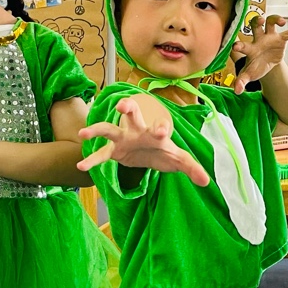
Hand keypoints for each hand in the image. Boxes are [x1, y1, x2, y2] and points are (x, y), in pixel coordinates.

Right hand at [77, 97, 209, 185]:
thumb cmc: (164, 151)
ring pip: (110, 130)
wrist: (150, 153)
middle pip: (133, 116)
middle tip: (123, 105)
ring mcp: (124, 139)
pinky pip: (102, 154)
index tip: (162, 130)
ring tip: (84, 133)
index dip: (160, 127)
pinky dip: (92, 160)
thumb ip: (192, 168)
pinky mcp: (114, 151)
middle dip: (129, 110)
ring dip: (98, 129)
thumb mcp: (180, 160)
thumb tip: (206, 182)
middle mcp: (138, 131)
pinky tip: (81, 167)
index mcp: (156, 132)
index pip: (159, 126)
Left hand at [231, 15, 287, 93]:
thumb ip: (242, 81)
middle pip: (255, 24)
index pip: (242, 45)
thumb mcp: (249, 74)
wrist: (265, 64)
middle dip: (257, 21)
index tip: (236, 47)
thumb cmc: (255, 67)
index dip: (238, 45)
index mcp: (249, 49)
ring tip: (281, 23)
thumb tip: (238, 91)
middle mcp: (258, 39)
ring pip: (270, 22)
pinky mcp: (281, 39)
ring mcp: (269, 37)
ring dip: (275, 18)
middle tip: (260, 21)